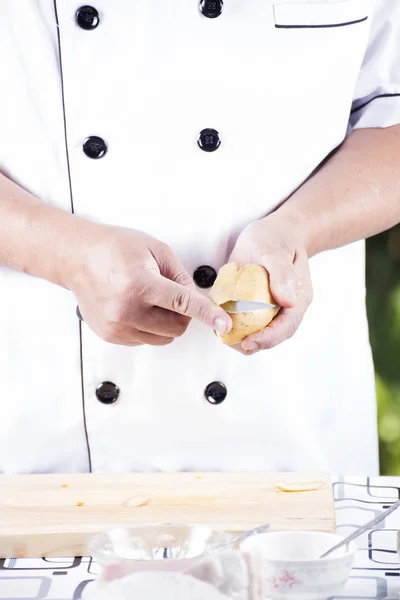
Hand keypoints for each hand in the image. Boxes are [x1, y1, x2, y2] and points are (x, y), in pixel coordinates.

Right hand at [66, 224, 230, 345]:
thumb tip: (197, 299)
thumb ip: (180, 276)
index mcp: (140, 284)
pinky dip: (150, 328)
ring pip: (163, 337)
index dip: (207, 314)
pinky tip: (137, 308)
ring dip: (167, 322)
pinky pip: (145, 340)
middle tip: (171, 295)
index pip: (183, 304)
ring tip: (151, 300)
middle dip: (184, 314)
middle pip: (177, 326)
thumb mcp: (155, 250)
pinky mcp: (111, 335)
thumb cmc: (115, 248)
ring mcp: (117, 326)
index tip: (223, 324)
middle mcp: (127, 309)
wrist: (77, 258)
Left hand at [229, 214, 312, 354]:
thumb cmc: (276, 238)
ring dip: (239, 336)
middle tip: (228, 340)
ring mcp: (270, 308)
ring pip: (257, 332)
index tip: (249, 342)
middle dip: (251, 343)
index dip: (268, 338)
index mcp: (298, 298)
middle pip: (272, 336)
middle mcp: (285, 308)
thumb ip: (281, 273)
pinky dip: (231, 323)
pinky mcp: (254, 306)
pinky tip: (218, 317)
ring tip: (221, 332)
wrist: (273, 234)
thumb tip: (288, 301)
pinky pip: (243, 321)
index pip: (286, 326)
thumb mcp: (275, 250)